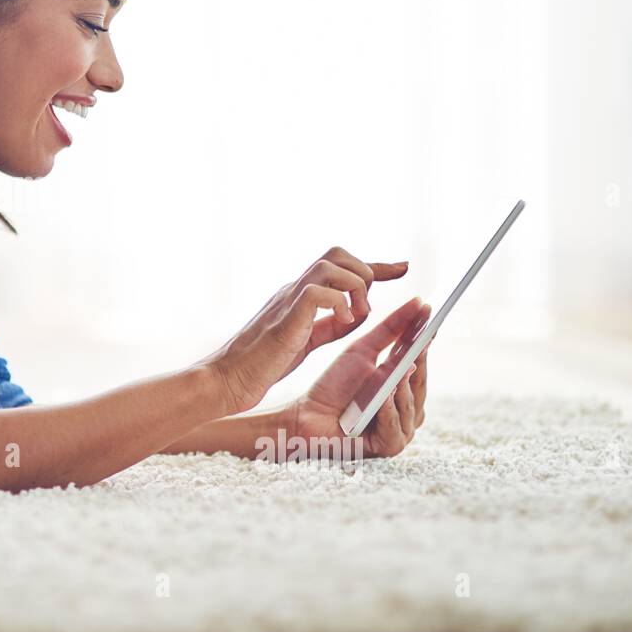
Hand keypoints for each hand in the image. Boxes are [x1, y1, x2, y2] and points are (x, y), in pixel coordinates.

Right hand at [196, 246, 408, 414]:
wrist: (228, 378)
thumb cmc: (261, 363)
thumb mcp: (305, 340)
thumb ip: (327, 324)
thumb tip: (351, 313)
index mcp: (300, 295)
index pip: (342, 266)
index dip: (378, 266)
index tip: (404, 268)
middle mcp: (294, 289)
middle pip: (337, 253)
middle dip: (364, 274)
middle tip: (363, 309)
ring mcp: (288, 300)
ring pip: (331, 265)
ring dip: (354, 289)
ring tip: (353, 318)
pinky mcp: (286, 317)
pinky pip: (319, 292)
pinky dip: (338, 305)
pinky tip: (340, 324)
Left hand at [287, 295, 432, 457]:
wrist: (307, 414)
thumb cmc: (335, 385)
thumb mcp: (363, 352)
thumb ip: (390, 331)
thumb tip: (419, 305)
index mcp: (405, 391)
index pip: (420, 364)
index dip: (423, 341)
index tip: (429, 316)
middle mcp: (408, 412)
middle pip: (419, 385)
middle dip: (419, 361)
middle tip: (422, 338)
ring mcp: (402, 431)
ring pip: (409, 406)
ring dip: (403, 387)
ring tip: (403, 366)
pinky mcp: (389, 446)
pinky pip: (394, 426)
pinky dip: (389, 410)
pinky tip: (385, 395)